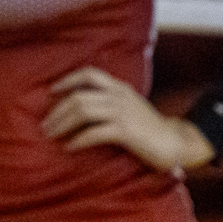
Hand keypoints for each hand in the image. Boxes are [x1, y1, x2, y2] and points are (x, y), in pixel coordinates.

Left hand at [42, 66, 215, 172]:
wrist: (176, 142)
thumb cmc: (149, 127)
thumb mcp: (129, 106)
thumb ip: (110, 101)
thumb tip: (80, 105)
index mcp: (120, 88)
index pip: (89, 74)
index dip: (67, 80)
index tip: (51, 92)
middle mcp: (120, 96)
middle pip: (78, 96)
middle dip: (57, 111)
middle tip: (45, 125)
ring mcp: (123, 113)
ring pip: (82, 111)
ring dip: (62, 124)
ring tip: (52, 135)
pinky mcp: (126, 132)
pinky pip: (94, 133)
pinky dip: (78, 140)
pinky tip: (70, 147)